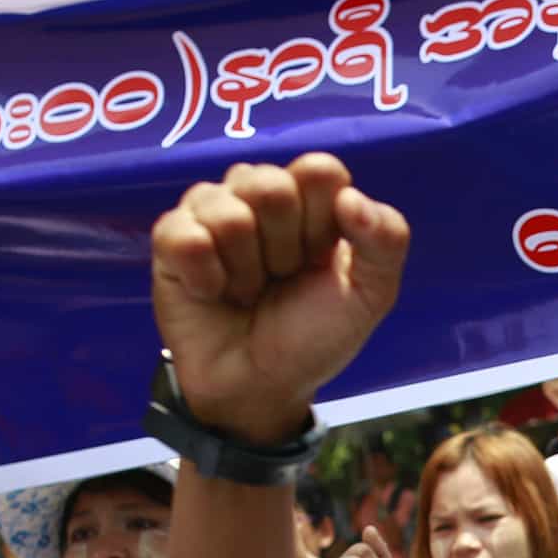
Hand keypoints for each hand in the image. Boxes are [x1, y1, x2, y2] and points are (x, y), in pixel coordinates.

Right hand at [150, 155, 410, 447]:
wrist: (262, 388)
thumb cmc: (314, 336)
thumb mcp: (371, 296)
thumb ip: (386, 239)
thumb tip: (351, 196)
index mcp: (312, 199)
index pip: (318, 170)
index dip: (322, 222)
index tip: (321, 261)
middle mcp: (259, 194)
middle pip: (270, 185)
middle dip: (284, 249)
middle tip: (281, 280)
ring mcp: (212, 211)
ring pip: (227, 212)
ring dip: (246, 270)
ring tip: (248, 292)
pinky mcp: (171, 238)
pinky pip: (185, 237)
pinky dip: (206, 278)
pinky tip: (212, 294)